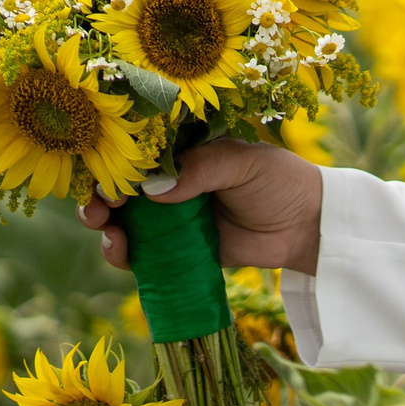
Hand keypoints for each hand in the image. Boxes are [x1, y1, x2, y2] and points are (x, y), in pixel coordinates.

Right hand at [77, 139, 324, 274]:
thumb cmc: (279, 182)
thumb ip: (204, 169)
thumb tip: (153, 189)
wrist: (306, 226)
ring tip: (107, 229)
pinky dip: (121, 253)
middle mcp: (170, 183)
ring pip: (120, 221)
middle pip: (119, 187)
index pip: (137, 152)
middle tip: (99, 207)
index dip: (114, 162)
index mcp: (184, 152)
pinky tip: (120, 250)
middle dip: (98, 196)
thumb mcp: (245, 163)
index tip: (106, 174)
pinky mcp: (175, 251)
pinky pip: (139, 253)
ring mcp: (170, 218)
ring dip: (102, 225)